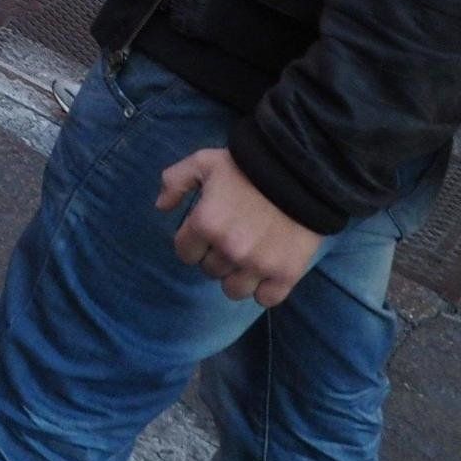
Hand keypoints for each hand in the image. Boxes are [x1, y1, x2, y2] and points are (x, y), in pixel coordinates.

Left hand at [158, 147, 321, 306]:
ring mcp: (258, 265)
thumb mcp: (204, 162)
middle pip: (210, 270)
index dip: (193, 241)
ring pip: (234, 290)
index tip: (207, 230)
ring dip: (237, 275)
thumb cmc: (246, 165)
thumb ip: (175, 181)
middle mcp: (229, 250)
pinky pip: (266, 299)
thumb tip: (161, 207)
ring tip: (248, 255)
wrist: (300, 170)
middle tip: (232, 237)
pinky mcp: (286, 273)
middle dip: (216, 255)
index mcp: (205, 224)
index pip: (185, 253)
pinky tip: (267, 269)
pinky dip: (264, 288)